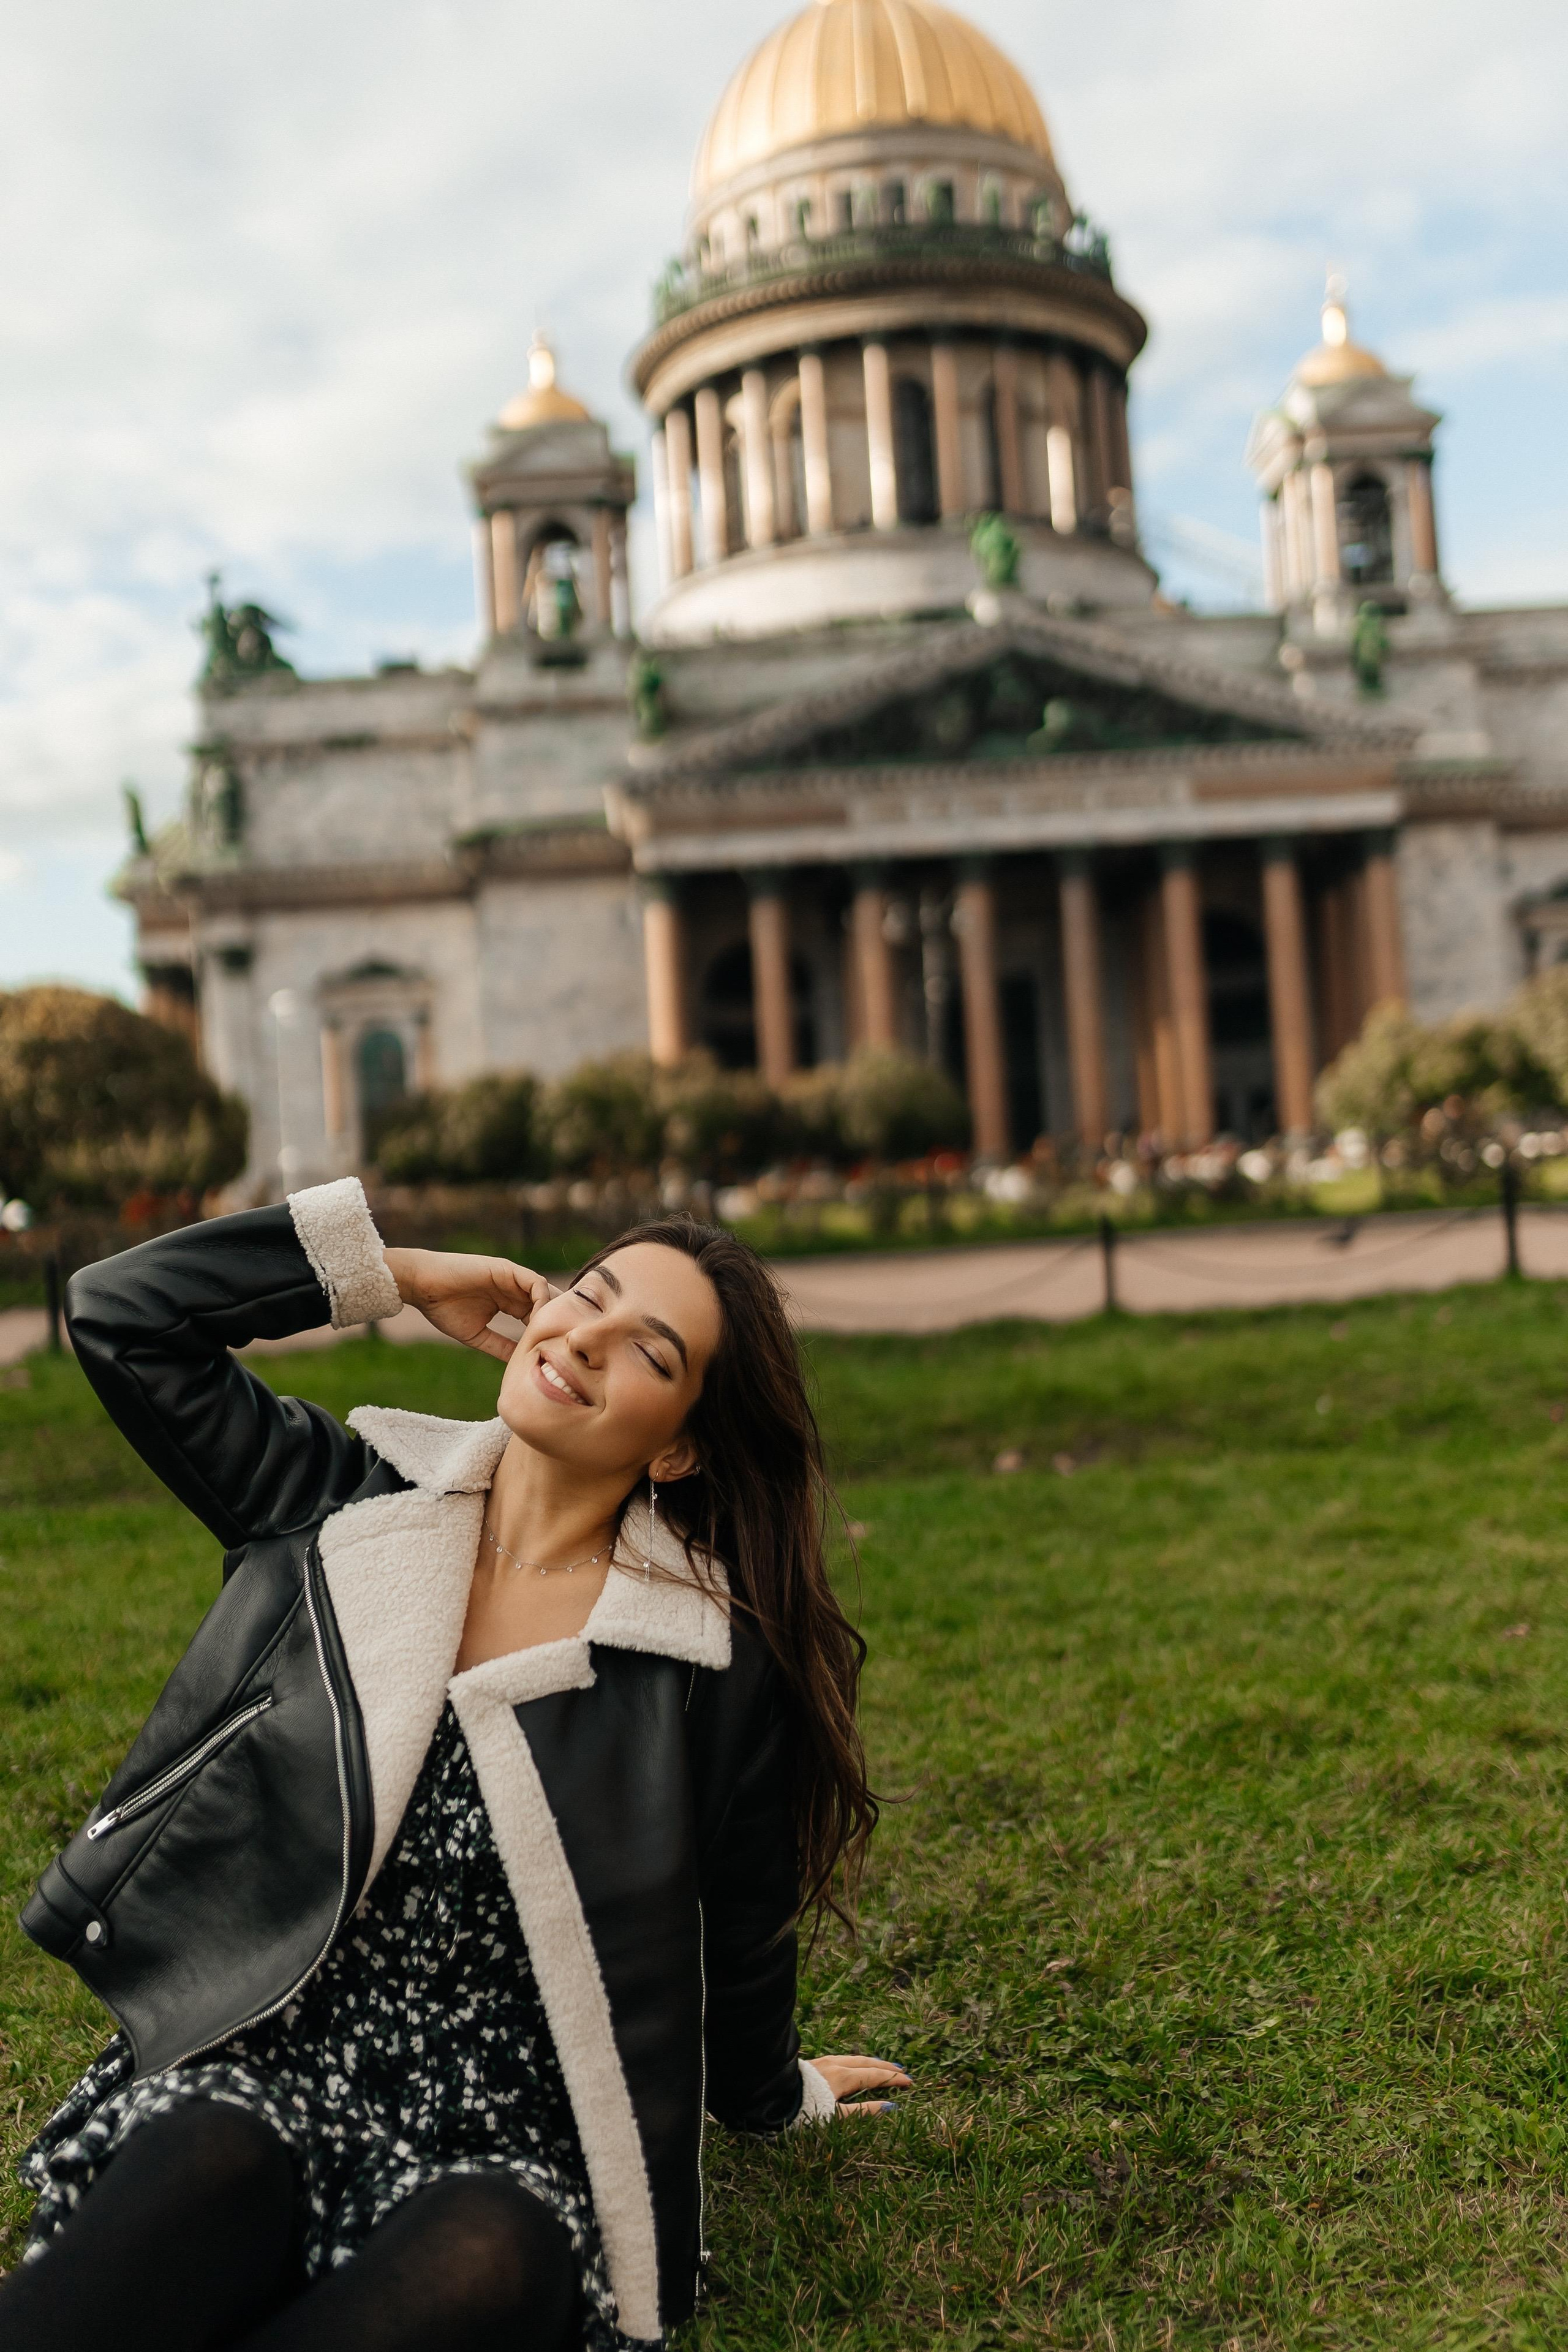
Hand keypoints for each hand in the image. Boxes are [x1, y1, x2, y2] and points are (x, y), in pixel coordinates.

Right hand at [383, 1248, 554, 1363]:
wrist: (422, 1285)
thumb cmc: (443, 1308)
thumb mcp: (477, 1334)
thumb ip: (499, 1346)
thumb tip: (520, 1364)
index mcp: (508, 1303)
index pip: (538, 1318)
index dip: (548, 1334)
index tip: (555, 1356)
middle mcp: (514, 1289)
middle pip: (548, 1305)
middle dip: (559, 1323)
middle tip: (568, 1347)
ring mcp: (513, 1278)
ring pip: (546, 1293)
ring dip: (555, 1313)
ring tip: (558, 1336)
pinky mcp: (508, 1270)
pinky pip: (536, 1283)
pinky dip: (543, 1300)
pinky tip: (542, 1321)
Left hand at [808, 2053, 912, 2115]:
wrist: (771, 2098)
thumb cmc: (804, 2112)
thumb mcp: (836, 2118)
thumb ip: (864, 2112)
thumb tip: (891, 2107)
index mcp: (843, 2076)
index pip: (874, 2076)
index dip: (893, 2079)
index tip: (909, 2082)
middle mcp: (835, 2065)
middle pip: (866, 2063)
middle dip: (884, 2067)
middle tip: (901, 2071)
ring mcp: (823, 2062)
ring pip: (852, 2059)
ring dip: (870, 2062)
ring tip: (881, 2066)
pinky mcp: (813, 2065)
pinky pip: (842, 2059)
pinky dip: (855, 2062)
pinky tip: (852, 2065)